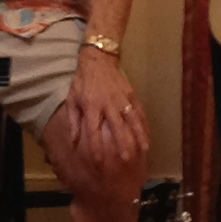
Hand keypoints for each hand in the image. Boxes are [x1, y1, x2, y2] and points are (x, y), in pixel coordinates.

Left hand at [62, 45, 147, 171]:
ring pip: (132, 119)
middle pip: (116, 127)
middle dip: (122, 143)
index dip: (96, 147)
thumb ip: (73, 122)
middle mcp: (107, 104)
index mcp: (91, 106)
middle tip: (126, 159)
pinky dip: (144, 123)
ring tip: (144, 149)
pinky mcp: (130, 94)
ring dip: (139, 135)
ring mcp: (121, 99)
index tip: (98, 162)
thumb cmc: (82, 82)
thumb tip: (73, 142)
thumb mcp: (72, 100)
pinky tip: (148, 134)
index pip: (93, 131)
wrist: (97, 59)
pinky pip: (139, 111)